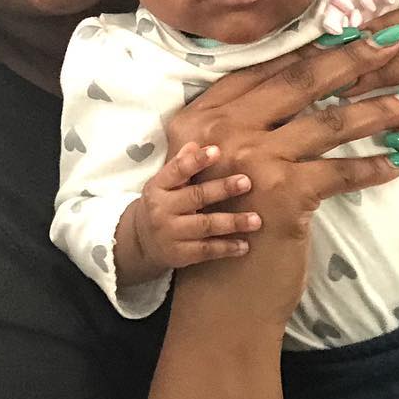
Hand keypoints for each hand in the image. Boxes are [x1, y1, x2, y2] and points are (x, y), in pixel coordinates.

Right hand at [115, 143, 260, 286]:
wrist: (141, 242)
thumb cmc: (161, 204)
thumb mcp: (164, 184)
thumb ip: (180, 165)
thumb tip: (196, 144)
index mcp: (158, 186)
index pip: (177, 170)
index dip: (196, 161)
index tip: (217, 151)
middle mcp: (162, 209)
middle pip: (196, 197)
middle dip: (222, 189)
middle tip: (246, 182)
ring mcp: (171, 234)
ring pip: (205, 226)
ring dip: (232, 222)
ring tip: (256, 220)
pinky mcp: (180, 255)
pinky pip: (206, 250)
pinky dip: (226, 247)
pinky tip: (245, 245)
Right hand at [164, 31, 398, 327]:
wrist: (220, 298)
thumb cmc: (228, 225)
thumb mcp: (224, 165)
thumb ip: (248, 123)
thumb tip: (310, 77)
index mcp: (201, 116)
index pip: (267, 69)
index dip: (312, 49)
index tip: (352, 30)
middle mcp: (219, 131)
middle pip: (298, 83)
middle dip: (352, 59)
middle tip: (392, 42)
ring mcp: (250, 160)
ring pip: (326, 123)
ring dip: (378, 109)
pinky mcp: (281, 194)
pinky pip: (339, 171)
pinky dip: (373, 167)